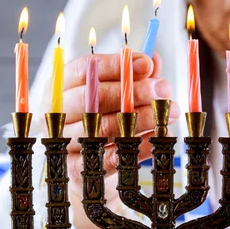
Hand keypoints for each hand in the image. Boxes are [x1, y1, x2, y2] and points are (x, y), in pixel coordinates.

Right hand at [61, 52, 178, 228]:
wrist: (90, 164)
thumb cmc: (105, 117)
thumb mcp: (119, 90)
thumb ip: (134, 73)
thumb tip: (152, 60)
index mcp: (63, 85)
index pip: (84, 69)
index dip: (116, 65)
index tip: (146, 65)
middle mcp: (59, 112)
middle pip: (93, 98)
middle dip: (134, 92)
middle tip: (164, 89)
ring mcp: (65, 142)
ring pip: (102, 127)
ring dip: (140, 119)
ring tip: (170, 112)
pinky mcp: (77, 168)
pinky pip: (109, 158)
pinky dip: (137, 147)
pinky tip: (159, 137)